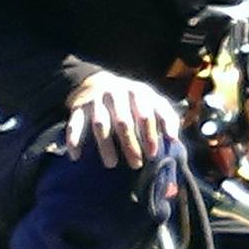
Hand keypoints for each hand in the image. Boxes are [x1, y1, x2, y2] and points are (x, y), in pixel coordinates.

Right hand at [65, 70, 179, 169]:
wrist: (100, 83)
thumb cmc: (134, 100)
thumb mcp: (153, 102)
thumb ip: (167, 117)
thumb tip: (173, 138)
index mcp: (137, 92)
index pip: (145, 115)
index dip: (150, 135)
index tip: (153, 154)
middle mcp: (116, 94)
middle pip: (123, 122)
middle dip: (130, 145)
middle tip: (136, 164)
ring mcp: (96, 100)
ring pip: (100, 124)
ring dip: (105, 146)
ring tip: (111, 164)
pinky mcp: (78, 107)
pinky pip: (75, 124)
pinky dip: (74, 140)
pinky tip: (76, 156)